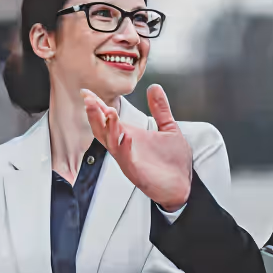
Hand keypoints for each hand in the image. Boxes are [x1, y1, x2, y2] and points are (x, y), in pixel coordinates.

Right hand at [82, 85, 192, 211]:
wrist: (184, 184)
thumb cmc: (174, 161)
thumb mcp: (169, 128)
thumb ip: (160, 109)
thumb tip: (154, 87)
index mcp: (129, 136)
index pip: (108, 119)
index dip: (97, 106)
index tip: (87, 93)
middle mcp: (125, 148)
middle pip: (102, 131)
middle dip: (95, 116)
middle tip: (90, 100)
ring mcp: (129, 161)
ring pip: (112, 144)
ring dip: (109, 128)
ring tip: (110, 113)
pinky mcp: (137, 174)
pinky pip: (127, 161)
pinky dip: (125, 148)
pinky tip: (126, 136)